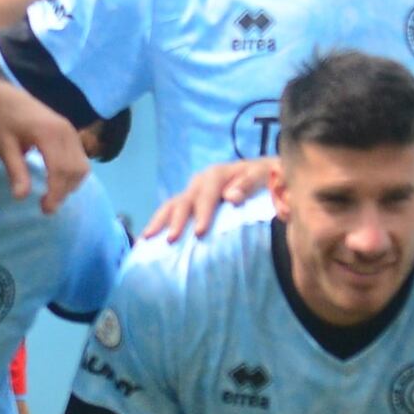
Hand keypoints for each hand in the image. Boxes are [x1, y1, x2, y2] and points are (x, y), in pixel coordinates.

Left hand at [0, 74, 94, 206]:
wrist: (8, 98)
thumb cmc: (3, 122)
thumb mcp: (4, 147)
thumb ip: (15, 171)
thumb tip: (21, 197)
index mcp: (48, 133)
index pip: (60, 169)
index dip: (55, 192)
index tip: (45, 209)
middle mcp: (66, 132)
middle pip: (74, 170)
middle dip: (63, 192)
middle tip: (46, 208)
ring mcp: (71, 132)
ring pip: (82, 166)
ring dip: (71, 185)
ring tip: (53, 197)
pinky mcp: (72, 133)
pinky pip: (81, 159)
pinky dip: (74, 175)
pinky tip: (59, 183)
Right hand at [143, 155, 279, 242]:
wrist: (264, 174)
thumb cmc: (266, 178)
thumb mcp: (264, 175)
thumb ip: (250, 184)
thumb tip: (231, 196)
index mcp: (219, 174)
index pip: (208, 193)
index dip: (203, 212)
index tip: (201, 232)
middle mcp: (201, 181)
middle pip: (185, 200)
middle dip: (177, 221)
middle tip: (171, 240)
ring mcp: (193, 192)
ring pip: (172, 205)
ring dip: (159, 222)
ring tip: (146, 240)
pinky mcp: (190, 202)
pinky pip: (171, 212)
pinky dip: (159, 224)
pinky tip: (147, 240)